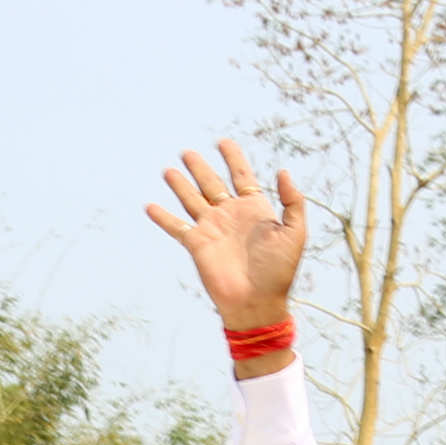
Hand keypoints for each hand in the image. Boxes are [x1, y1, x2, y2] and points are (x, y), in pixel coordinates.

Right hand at [145, 139, 304, 334]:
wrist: (257, 302)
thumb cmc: (279, 271)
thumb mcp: (295, 232)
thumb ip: (293, 201)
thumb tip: (283, 171)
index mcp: (254, 209)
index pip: (241, 175)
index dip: (233, 157)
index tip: (223, 142)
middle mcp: (230, 215)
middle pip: (211, 183)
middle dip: (199, 167)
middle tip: (187, 152)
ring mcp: (212, 229)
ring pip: (192, 199)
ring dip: (180, 185)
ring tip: (168, 170)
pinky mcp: (197, 245)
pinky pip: (177, 226)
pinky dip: (163, 217)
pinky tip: (149, 206)